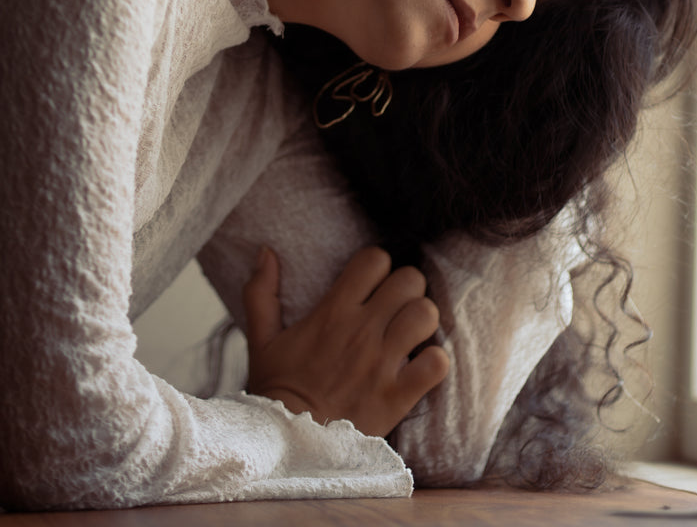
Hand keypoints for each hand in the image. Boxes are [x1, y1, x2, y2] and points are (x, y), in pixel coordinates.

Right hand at [243, 244, 449, 437]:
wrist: (287, 445)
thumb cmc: (276, 391)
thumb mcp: (261, 339)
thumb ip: (261, 291)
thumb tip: (265, 251)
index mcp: (332, 312)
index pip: (374, 259)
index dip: (379, 266)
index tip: (373, 284)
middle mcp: (360, 331)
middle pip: (410, 280)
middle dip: (408, 288)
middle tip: (398, 307)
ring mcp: (381, 364)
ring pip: (426, 314)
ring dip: (424, 320)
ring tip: (412, 333)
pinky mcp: (396, 396)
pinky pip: (436, 364)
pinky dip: (435, 362)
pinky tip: (422, 366)